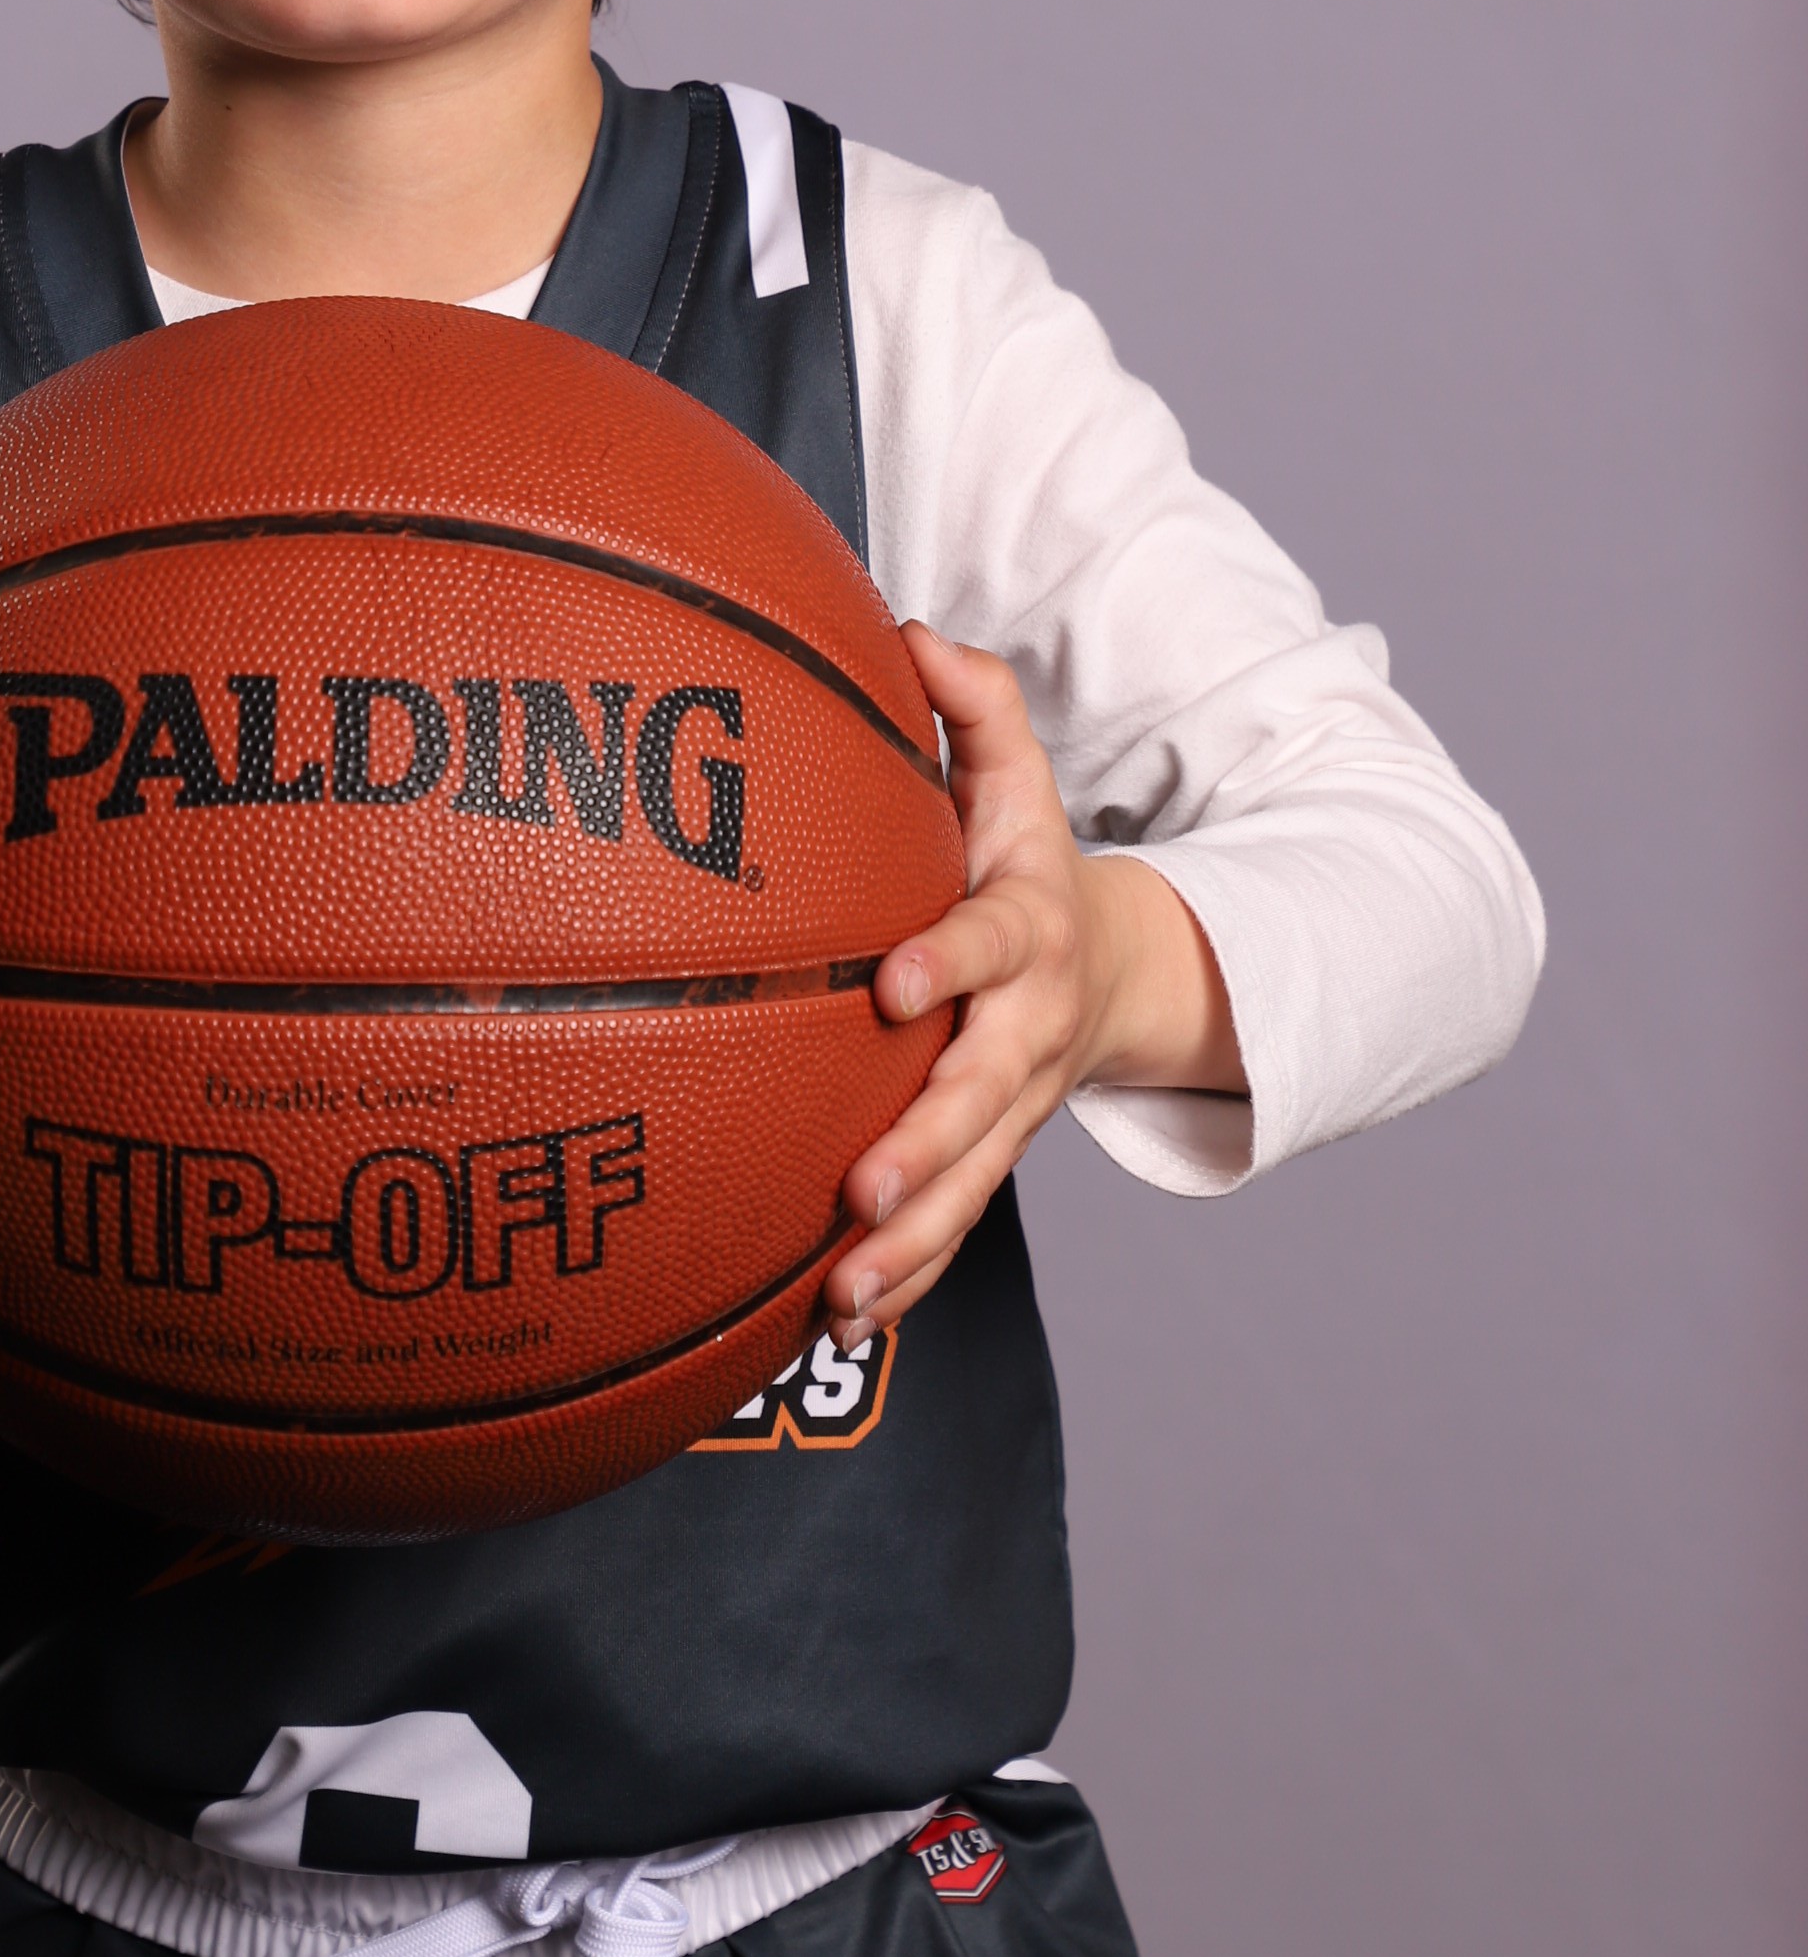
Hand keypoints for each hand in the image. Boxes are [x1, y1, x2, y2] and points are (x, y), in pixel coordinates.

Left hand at [822, 625, 1240, 1346]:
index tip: (890, 983)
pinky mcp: (989, 1160)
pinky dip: (906, 1281)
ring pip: (968, 1187)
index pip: (990, 943)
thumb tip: (908, 631)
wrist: (1117, 972)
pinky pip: (950, 1230)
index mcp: (1026, 930)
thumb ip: (972, 703)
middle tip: (859, 1189)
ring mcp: (1013, 1107)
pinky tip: (840, 1325)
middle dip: (926, 1146)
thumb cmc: (1026, 860)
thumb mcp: (1018, 773)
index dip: (948, 961)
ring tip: (841, 1295)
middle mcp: (1025, 1031)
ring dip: (909, 1246)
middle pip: (981, 1096)